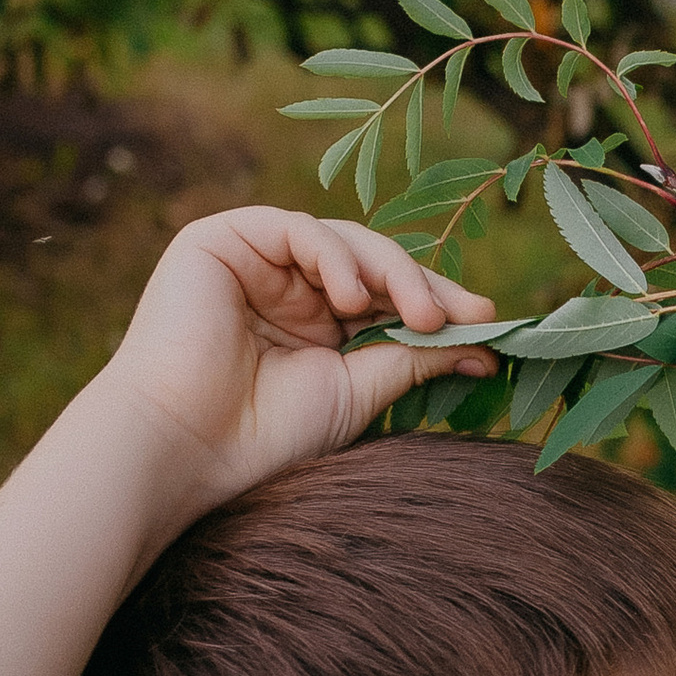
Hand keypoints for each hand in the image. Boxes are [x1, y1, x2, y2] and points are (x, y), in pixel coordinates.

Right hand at [102, 208, 497, 513]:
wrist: (186, 447)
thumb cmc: (265, 432)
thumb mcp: (359, 390)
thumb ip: (413, 357)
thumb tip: (484, 344)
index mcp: (315, 328)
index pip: (386, 299)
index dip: (437, 307)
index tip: (489, 327)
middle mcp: (285, 289)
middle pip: (371, 264)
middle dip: (424, 286)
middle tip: (469, 315)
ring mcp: (254, 261)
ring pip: (342, 240)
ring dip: (390, 272)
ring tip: (419, 314)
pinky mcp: (221, 240)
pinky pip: (294, 228)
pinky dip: (331, 256)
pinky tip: (349, 298)